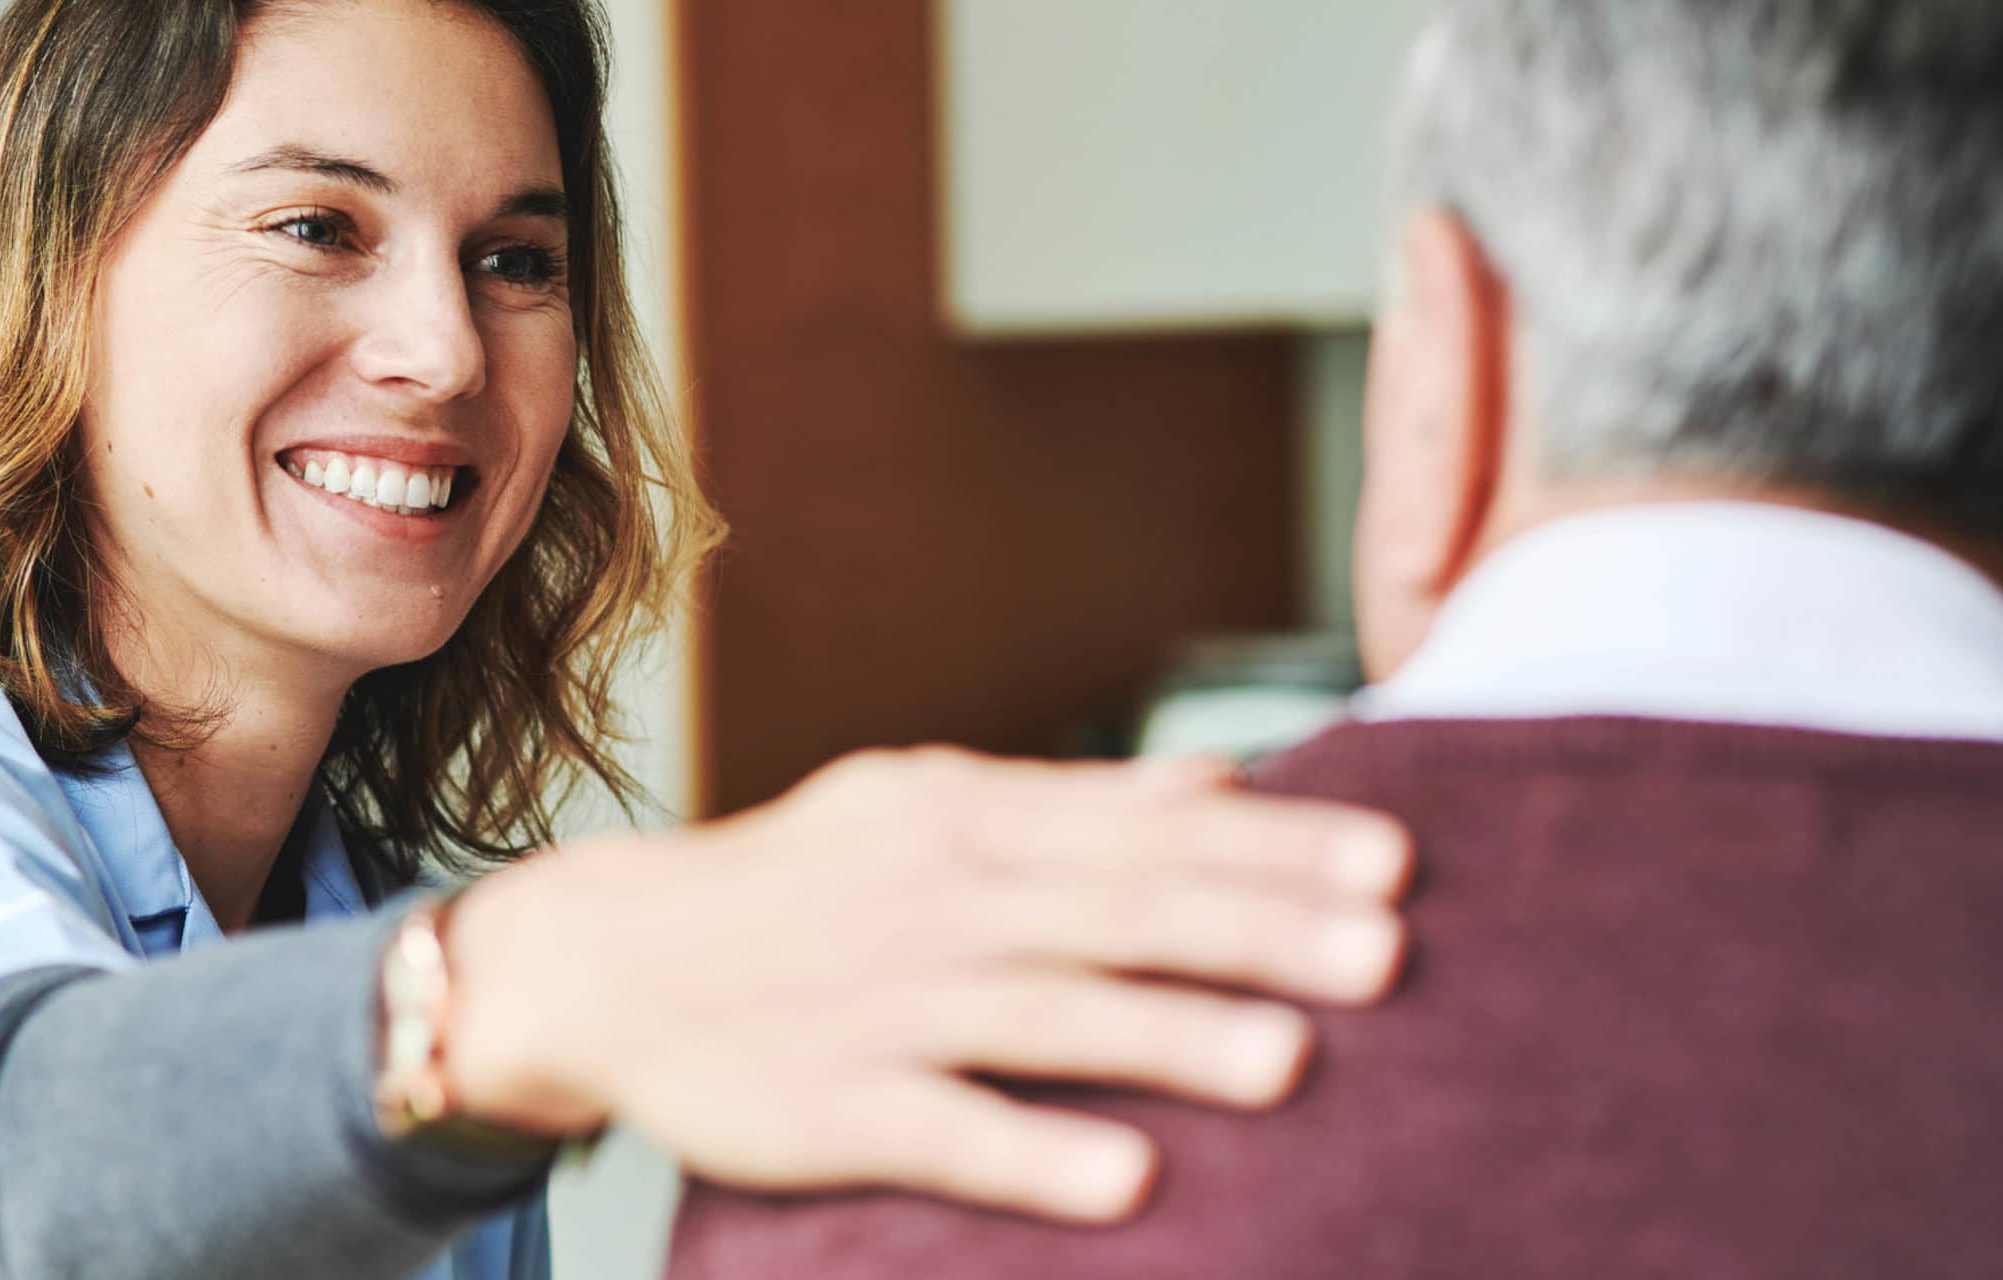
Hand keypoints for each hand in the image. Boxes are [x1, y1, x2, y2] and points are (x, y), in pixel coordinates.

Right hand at [438, 746, 1409, 1223]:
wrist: (608, 956)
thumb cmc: (801, 882)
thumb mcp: (927, 805)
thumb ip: (1079, 799)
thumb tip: (1230, 778)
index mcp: (967, 817)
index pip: (1144, 828)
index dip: (1274, 848)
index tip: (1395, 863)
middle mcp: (935, 900)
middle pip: (1115, 911)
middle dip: (1256, 929)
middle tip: (1389, 953)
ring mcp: (880, 1003)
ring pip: (1043, 1015)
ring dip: (1168, 1035)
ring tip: (1293, 1060)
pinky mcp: (826, 1105)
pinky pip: (940, 1128)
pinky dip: (1032, 1151)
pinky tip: (1130, 1180)